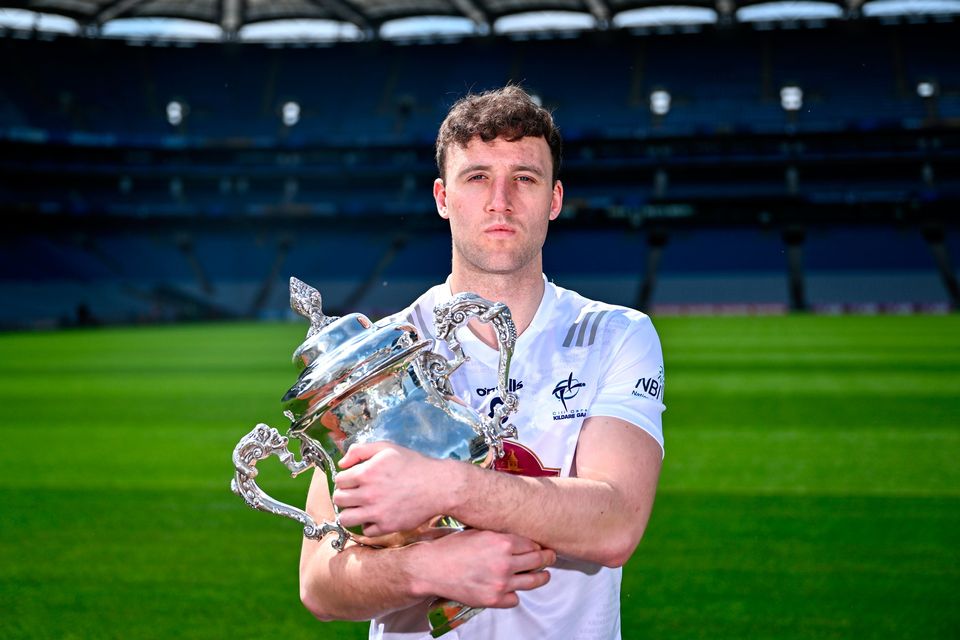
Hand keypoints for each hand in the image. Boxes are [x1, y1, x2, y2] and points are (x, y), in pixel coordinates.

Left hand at [333, 442, 452, 535]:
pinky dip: (368, 524)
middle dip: (345, 494)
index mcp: (366, 473)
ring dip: (350, 512)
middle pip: (339, 499)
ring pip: (345, 518)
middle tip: (355, 493)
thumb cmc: (414, 465)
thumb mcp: (387, 448)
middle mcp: (368, 495)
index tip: (353, 480)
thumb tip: (342, 462)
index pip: (338, 480)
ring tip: (359, 507)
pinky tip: (376, 515)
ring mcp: (376, 513)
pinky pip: (365, 531)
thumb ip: (360, 450)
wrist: (438, 486)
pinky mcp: (386, 526)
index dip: (345, 478)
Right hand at [412, 530, 555, 608]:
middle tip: (550, 557)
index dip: (537, 545)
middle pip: (539, 561)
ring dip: (541, 577)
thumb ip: (500, 535)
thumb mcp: (478, 532)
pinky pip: (515, 599)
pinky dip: (514, 594)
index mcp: (502, 541)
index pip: (533, 544)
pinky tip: (509, 588)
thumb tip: (518, 538)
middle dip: (547, 558)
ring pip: (534, 581)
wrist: (431, 568)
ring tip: (543, 575)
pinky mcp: (493, 599)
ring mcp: (501, 582)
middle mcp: (505, 562)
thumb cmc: (451, 548)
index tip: (539, 547)